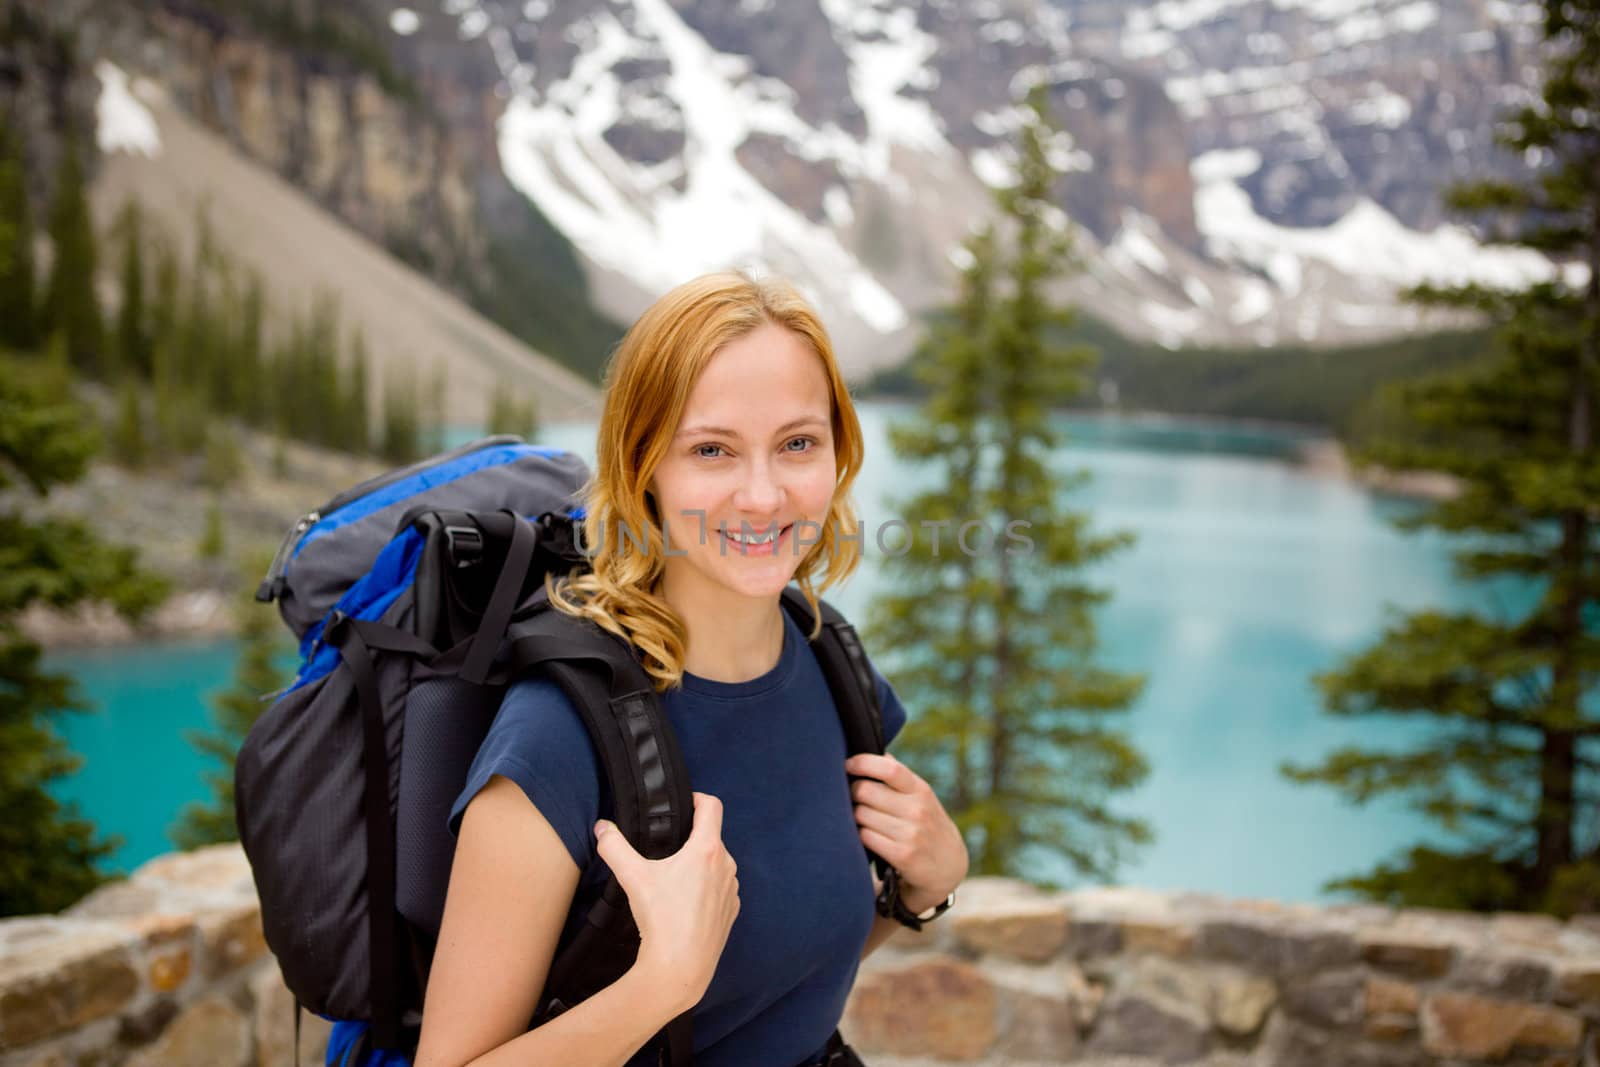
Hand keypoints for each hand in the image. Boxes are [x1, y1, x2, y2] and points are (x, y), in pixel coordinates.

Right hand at [595, 792, 739, 1013]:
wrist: (680, 968)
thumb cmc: (661, 920)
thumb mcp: (633, 877)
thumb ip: (614, 847)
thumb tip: (601, 828)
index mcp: (707, 850)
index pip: (712, 807)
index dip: (698, 799)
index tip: (683, 804)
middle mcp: (726, 866)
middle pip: (712, 837)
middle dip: (691, 838)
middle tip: (666, 849)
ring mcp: (731, 890)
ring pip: (717, 864)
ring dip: (700, 865)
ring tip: (674, 879)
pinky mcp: (731, 912)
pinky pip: (721, 889)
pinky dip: (706, 889)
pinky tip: (685, 904)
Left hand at [844, 753, 968, 912]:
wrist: (948, 866)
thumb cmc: (926, 824)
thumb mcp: (921, 797)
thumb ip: (899, 777)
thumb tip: (876, 751)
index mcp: (921, 790)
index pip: (889, 768)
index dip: (863, 763)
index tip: (848, 765)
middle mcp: (917, 810)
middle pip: (865, 791)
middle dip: (852, 792)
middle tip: (851, 797)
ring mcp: (911, 833)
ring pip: (861, 814)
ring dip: (854, 816)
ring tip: (860, 818)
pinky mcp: (902, 855)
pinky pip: (865, 837)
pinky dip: (859, 835)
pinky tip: (866, 835)